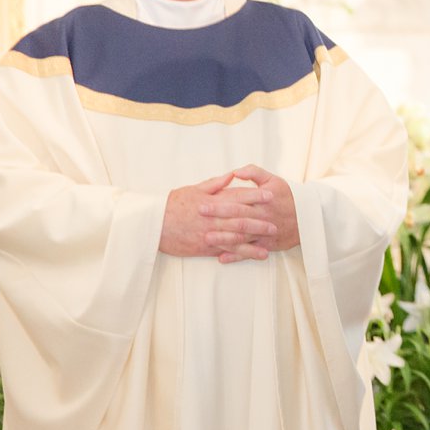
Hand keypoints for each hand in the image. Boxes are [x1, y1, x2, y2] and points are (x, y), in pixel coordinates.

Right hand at [160, 172, 274, 257]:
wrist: (153, 224)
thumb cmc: (173, 204)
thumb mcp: (193, 189)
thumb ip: (215, 184)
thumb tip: (232, 175)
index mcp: (212, 201)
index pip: (237, 197)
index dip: (255, 196)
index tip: (270, 195)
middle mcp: (213, 218)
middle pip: (240, 218)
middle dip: (260, 220)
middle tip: (276, 222)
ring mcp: (209, 234)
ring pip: (236, 236)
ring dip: (254, 239)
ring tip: (270, 240)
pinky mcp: (204, 247)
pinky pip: (225, 250)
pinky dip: (240, 253)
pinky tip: (254, 254)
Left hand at [202, 164, 299, 263]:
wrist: (309, 217)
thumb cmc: (288, 196)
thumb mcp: (274, 180)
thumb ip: (254, 172)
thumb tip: (235, 172)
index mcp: (263, 200)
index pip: (238, 202)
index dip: (220, 203)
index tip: (203, 204)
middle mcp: (263, 217)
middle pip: (238, 219)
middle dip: (217, 220)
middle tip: (200, 220)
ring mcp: (265, 233)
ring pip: (243, 237)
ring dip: (224, 239)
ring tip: (207, 239)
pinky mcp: (268, 245)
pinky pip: (250, 252)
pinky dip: (236, 256)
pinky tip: (222, 258)